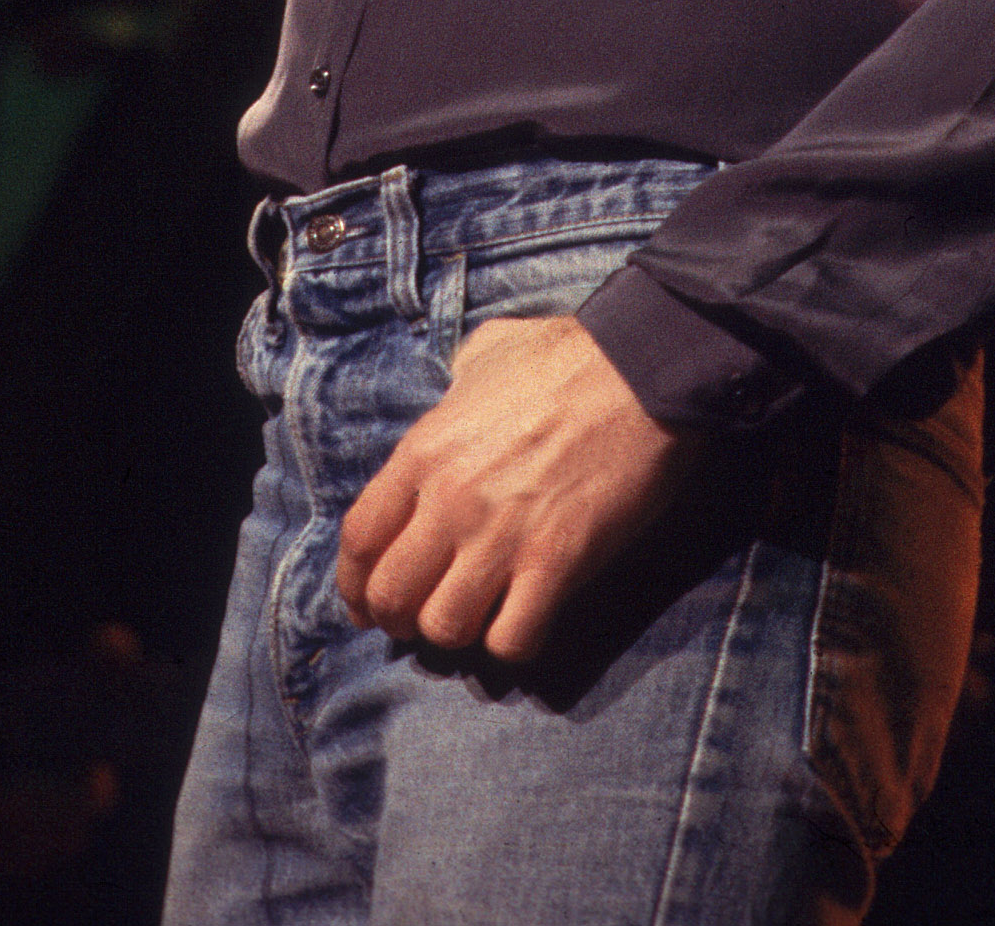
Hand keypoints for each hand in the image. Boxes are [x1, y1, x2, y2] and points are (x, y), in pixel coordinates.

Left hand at [336, 314, 698, 664]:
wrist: (640, 366)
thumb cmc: (565, 355)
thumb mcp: (485, 353)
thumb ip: (453, 385)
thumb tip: (452, 394)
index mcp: (425, 451)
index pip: (360, 539)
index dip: (354, 582)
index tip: (365, 600)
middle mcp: (451, 500)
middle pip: (391, 595)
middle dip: (398, 618)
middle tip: (421, 616)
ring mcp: (502, 535)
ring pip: (444, 627)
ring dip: (456, 632)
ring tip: (476, 617)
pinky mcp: (556, 563)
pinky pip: (512, 638)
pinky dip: (513, 641)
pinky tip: (525, 618)